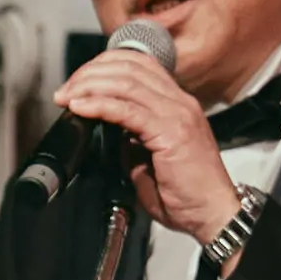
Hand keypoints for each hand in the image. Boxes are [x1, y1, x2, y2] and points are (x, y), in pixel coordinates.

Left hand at [52, 42, 243, 239]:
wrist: (214, 215)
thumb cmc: (188, 194)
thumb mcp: (151, 158)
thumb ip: (131, 138)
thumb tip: (105, 128)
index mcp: (177, 104)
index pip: (138, 65)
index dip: (103, 67)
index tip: (78, 84)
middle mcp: (179, 102)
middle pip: (128, 66)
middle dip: (89, 73)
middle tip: (65, 91)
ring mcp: (178, 114)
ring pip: (126, 82)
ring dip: (89, 86)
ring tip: (67, 97)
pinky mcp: (172, 132)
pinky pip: (128, 110)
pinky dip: (99, 105)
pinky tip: (81, 108)